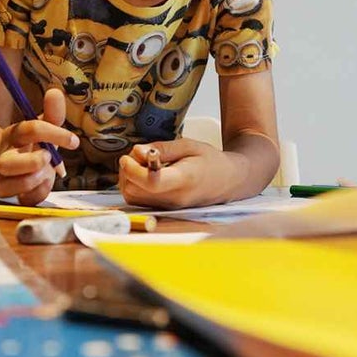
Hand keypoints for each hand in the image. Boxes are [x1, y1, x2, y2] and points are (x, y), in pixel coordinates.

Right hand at [0, 88, 78, 204]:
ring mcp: (5, 178)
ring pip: (6, 187)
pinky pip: (23, 200)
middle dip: (32, 163)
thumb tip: (55, 91)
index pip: (29, 130)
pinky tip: (44, 183)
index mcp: (13, 135)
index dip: (54, 133)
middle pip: (6, 164)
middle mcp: (5, 157)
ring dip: (34, 181)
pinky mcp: (14, 194)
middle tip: (48, 158)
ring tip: (47, 172)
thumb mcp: (45, 125)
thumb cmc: (35, 142)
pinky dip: (39, 193)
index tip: (74, 141)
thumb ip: (52, 112)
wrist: (19, 160)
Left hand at [118, 139, 232, 209]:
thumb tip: (136, 152)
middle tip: (138, 156)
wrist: (228, 181)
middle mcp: (175, 198)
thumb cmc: (211, 161)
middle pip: (135, 191)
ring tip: (142, 164)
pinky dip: (134, 186)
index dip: (133, 169)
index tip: (127, 157)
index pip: (151, 182)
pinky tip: (144, 174)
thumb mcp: (189, 145)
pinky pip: (138, 201)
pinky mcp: (164, 210)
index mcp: (184, 179)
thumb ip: (162, 149)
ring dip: (129, 179)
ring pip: (132, 198)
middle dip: (128, 171)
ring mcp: (169, 208)